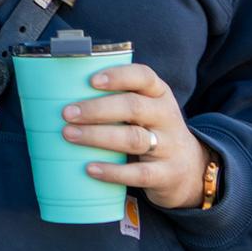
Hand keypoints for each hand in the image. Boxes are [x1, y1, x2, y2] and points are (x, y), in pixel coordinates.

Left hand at [62, 62, 212, 209]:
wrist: (190, 171)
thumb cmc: (153, 132)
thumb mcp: (146, 111)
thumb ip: (118, 101)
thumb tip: (62, 95)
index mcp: (160, 95)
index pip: (144, 76)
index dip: (118, 76)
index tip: (91, 81)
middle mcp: (167, 116)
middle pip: (133, 107)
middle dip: (97, 109)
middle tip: (67, 113)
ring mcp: (169, 146)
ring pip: (133, 138)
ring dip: (98, 136)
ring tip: (69, 135)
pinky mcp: (166, 174)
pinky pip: (139, 173)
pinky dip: (113, 171)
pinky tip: (90, 168)